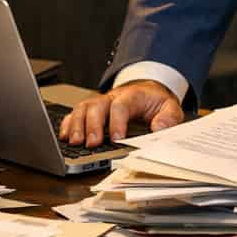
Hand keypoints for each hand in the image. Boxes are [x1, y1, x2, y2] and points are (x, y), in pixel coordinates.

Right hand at [58, 80, 183, 147]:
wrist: (149, 92)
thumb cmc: (156, 103)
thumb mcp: (170, 107)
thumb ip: (168, 117)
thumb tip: (158, 128)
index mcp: (133, 95)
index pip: (121, 105)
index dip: (117, 122)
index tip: (117, 138)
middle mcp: (113, 97)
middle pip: (97, 105)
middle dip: (92, 125)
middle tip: (91, 144)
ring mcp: (100, 103)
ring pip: (83, 108)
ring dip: (76, 125)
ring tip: (75, 142)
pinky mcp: (92, 111)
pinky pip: (75, 113)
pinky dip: (67, 124)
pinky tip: (65, 136)